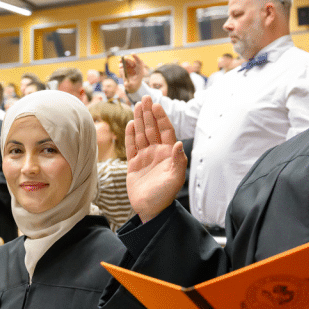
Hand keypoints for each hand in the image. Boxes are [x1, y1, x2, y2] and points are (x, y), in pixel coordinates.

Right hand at [120, 54, 144, 93]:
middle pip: (131, 61)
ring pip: (126, 62)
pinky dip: (121, 66)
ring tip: (120, 63)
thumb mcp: (132, 86)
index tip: (132, 54)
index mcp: (139, 70)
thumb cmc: (134, 86)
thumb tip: (126, 84)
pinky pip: (123, 66)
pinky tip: (120, 68)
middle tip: (122, 59)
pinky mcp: (125, 68)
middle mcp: (135, 67)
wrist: (131, 86)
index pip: (139, 61)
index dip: (136, 57)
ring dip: (122, 62)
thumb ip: (129, 85)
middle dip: (127, 59)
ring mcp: (130, 67)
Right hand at [126, 96, 186, 222]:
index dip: (161, 118)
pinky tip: (130, 124)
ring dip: (139, 121)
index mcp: (168, 154)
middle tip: (145, 99)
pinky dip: (130, 135)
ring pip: (141, 134)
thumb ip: (178, 161)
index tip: (156, 105)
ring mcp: (145, 157)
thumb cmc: (165, 195)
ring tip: (136, 106)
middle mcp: (157, 152)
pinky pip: (131, 146)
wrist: (150, 209)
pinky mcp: (134, 164)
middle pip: (152, 129)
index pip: (165, 131)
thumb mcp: (175, 178)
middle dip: (148, 114)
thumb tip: (179, 143)